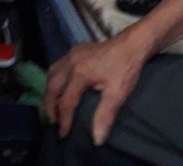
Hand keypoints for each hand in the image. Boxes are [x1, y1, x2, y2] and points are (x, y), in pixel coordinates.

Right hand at [44, 29, 151, 145]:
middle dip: (49, 106)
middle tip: (52, 122)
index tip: (63, 135)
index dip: (64, 120)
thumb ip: (104, 115)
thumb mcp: (118, 93)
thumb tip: (96, 139)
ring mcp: (71, 54)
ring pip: (51, 74)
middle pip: (52, 87)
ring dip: (50, 92)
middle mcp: (70, 62)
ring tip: (53, 107)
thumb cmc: (126, 68)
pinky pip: (57, 67)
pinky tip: (60, 88)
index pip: (66, 102)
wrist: (132, 43)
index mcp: (80, 73)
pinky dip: (54, 80)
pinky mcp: (75, 51)